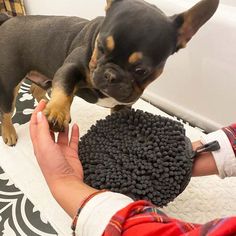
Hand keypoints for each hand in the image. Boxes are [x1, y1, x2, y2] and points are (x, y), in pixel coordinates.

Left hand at [30, 100, 96, 217]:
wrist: (66, 181)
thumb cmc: (53, 166)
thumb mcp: (44, 145)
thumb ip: (42, 129)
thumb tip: (39, 115)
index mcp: (39, 144)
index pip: (36, 125)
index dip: (37, 113)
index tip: (42, 102)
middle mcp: (49, 146)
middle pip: (48, 128)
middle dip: (50, 117)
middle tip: (55, 106)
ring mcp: (60, 149)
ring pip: (61, 133)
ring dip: (63, 124)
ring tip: (66, 115)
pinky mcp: (71, 152)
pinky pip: (73, 140)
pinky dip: (74, 133)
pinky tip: (76, 126)